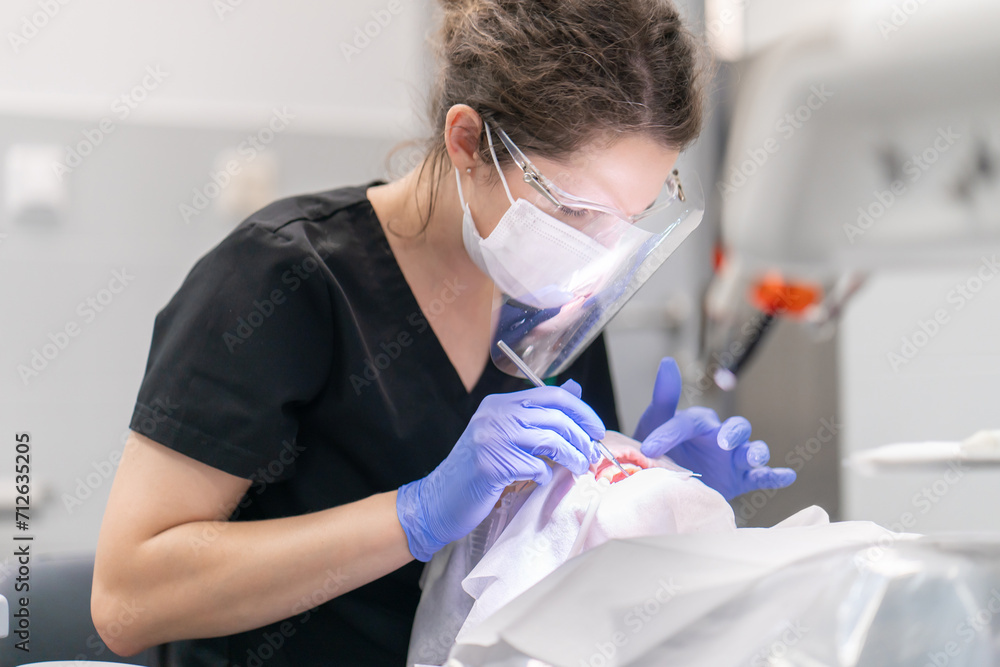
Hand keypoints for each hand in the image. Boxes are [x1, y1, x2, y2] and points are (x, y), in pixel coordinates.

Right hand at [396, 380, 604, 560]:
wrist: (440, 500)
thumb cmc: (477, 471)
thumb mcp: (506, 436)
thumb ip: (536, 417)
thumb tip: (575, 393)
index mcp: (499, 403)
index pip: (551, 395)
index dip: (581, 411)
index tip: (596, 429)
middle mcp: (495, 415)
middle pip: (556, 416)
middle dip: (581, 437)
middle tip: (591, 454)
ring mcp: (491, 438)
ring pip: (550, 441)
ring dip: (572, 457)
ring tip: (578, 468)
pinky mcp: (490, 465)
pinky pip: (535, 467)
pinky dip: (545, 476)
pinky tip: (540, 481)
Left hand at [635, 358, 795, 500]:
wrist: (668, 480)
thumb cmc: (662, 447)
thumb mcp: (656, 422)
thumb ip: (664, 396)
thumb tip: (667, 361)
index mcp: (700, 424)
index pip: (689, 423)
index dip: (670, 433)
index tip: (649, 447)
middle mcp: (722, 437)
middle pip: (738, 428)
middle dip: (734, 433)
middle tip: (723, 442)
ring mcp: (734, 459)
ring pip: (753, 450)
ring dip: (756, 453)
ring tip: (753, 458)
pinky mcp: (741, 479)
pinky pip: (762, 477)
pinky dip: (775, 476)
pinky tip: (788, 475)